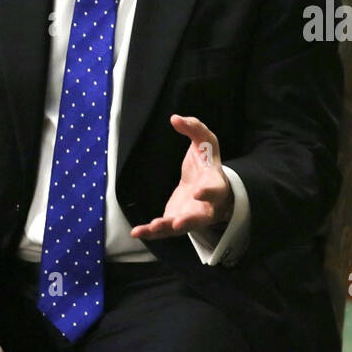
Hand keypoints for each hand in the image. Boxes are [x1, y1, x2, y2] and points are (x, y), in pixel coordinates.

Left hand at [131, 114, 231, 240]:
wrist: (207, 187)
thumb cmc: (207, 162)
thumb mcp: (206, 141)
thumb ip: (194, 128)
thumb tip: (174, 118)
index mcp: (215, 185)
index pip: (214, 190)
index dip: (208, 192)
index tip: (198, 192)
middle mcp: (205, 206)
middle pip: (200, 218)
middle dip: (190, 221)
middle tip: (179, 224)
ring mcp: (190, 217)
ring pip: (180, 227)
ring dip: (166, 229)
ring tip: (151, 228)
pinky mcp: (175, 221)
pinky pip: (164, 230)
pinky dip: (151, 232)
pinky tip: (136, 232)